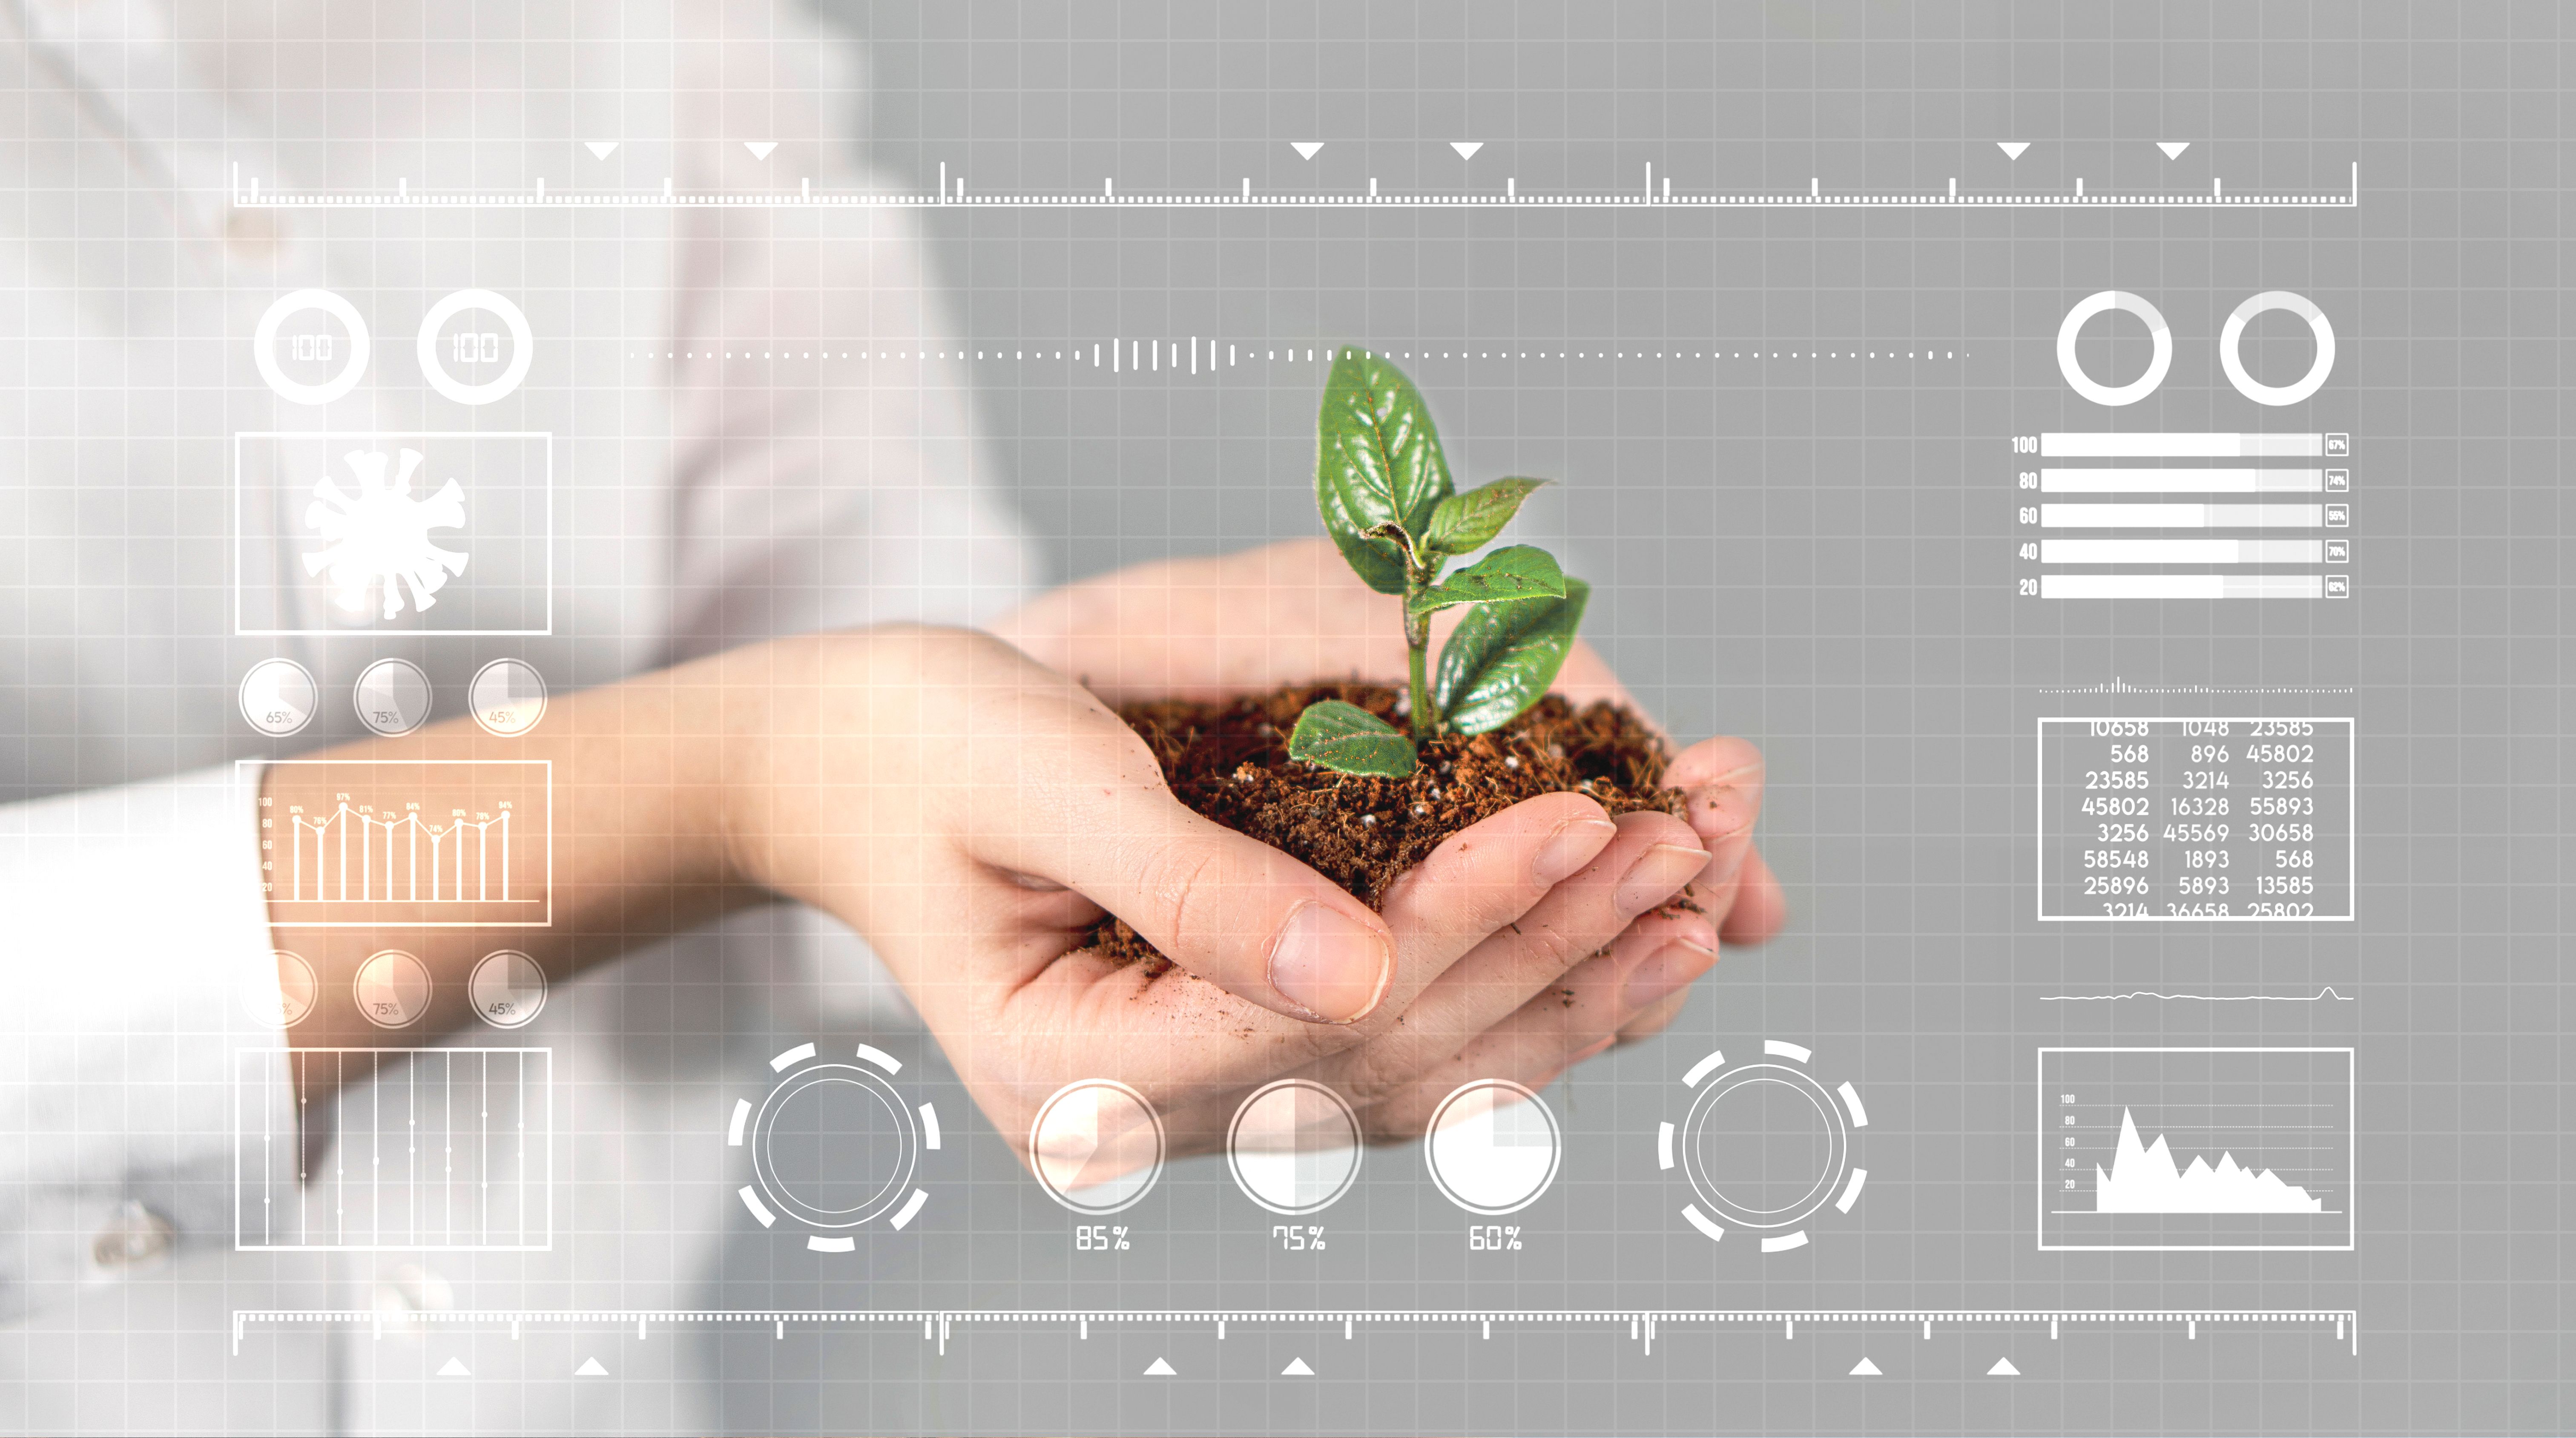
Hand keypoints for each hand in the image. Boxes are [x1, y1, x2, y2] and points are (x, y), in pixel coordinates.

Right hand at [991, 538, 1785, 1139]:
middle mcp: (1141, 1125)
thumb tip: (1363, 967)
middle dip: (1553, 940)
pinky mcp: (1244, 1067)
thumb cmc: (928, 746)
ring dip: (1571, 979)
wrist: (855, 771)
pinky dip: (1523, 995)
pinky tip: (1621, 933)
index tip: (1586, 815)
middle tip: (1693, 833)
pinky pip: (1413, 1058)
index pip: (1314, 1014)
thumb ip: (1187, 876)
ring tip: (1702, 887)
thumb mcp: (1036, 776)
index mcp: (1069, 1073)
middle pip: (1395, 1059)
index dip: (1462, 916)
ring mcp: (1198, 1112)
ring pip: (1429, 1079)